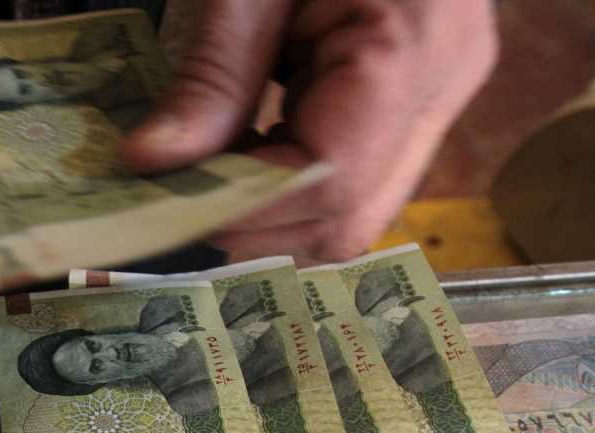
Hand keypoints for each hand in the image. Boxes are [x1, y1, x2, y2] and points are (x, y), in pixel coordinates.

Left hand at [121, 0, 497, 262]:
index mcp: (411, 45)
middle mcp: (445, 85)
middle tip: (181, 199)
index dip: (248, 209)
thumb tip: (149, 165)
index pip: (333, 178)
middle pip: (353, 216)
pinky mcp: (427, 93)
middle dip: (259, 226)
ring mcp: (444, 93)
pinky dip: (296, 178)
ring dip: (276, 209)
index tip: (171, 205)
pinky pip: (361, 171)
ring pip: (359, 207)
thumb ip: (210, 78)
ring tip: (211, 170)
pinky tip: (250, 147)